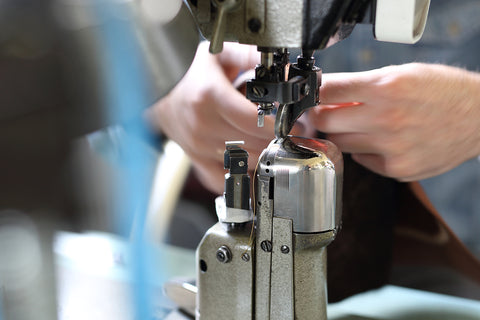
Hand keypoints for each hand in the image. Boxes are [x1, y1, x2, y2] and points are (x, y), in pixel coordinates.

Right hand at [147, 42, 286, 193]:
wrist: (151, 84)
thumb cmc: (184, 71)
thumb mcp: (218, 53)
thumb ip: (249, 55)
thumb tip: (276, 62)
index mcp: (210, 97)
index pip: (254, 122)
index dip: (277, 124)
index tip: (288, 122)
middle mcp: (202, 125)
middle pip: (253, 144)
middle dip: (274, 139)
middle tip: (283, 130)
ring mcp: (197, 145)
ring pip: (242, 162)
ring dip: (260, 154)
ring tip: (267, 141)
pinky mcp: (194, 157)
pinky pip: (220, 178)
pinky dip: (237, 173)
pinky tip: (247, 160)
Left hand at [309, 63, 479, 180]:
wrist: (479, 117)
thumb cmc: (442, 91)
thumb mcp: (401, 74)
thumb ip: (360, 84)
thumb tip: (325, 92)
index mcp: (386, 89)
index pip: (328, 91)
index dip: (315, 93)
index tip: (311, 95)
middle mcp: (387, 119)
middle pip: (325, 121)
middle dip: (320, 115)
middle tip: (325, 111)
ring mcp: (391, 148)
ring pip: (340, 143)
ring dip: (343, 133)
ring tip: (361, 124)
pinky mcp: (397, 168)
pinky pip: (360, 160)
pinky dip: (363, 150)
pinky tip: (380, 140)